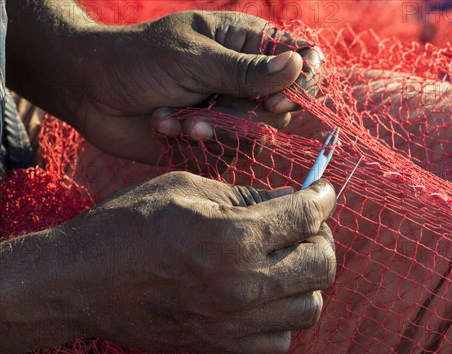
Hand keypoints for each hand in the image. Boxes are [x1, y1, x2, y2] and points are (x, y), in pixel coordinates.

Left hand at [67, 11, 323, 165]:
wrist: (92, 92)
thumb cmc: (139, 59)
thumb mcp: (192, 58)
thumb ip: (244, 70)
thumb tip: (298, 67)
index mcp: (248, 45)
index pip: (303, 62)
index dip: (301, 85)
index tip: (274, 100)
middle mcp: (247, 81)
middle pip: (284, 108)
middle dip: (246, 114)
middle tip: (212, 107)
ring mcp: (232, 113)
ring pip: (258, 135)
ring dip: (217, 130)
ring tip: (180, 119)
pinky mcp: (215, 141)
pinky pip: (228, 153)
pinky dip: (198, 143)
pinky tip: (168, 126)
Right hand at [73, 173, 335, 353]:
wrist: (82, 281)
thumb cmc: (128, 225)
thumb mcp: (187, 190)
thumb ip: (246, 195)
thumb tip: (292, 198)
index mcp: (231, 237)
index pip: (306, 216)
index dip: (323, 198)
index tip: (323, 193)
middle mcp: (240, 285)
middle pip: (322, 264)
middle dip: (321, 237)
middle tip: (305, 227)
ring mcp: (233, 323)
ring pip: (310, 306)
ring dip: (307, 280)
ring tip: (285, 262)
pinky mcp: (220, 346)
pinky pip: (280, 342)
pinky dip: (284, 318)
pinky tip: (266, 297)